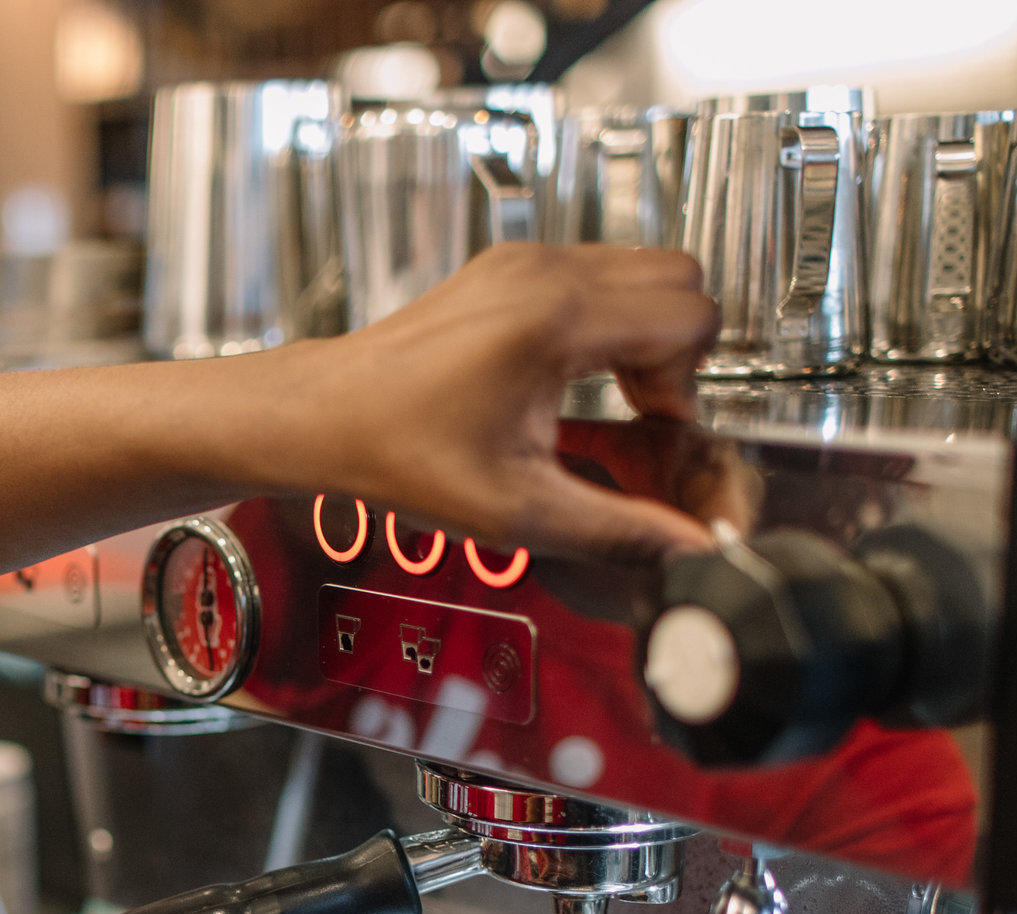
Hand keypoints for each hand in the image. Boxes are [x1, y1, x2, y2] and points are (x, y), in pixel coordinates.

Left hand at [251, 243, 721, 563]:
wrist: (325, 414)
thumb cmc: (398, 452)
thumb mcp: (518, 510)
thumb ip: (618, 532)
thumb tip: (691, 550)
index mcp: (555, 319)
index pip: (691, 315)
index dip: (688, 381)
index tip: (653, 425)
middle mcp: (543, 272)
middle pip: (679, 277)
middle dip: (677, 349)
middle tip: (638, 408)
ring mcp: (523, 261)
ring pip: (642, 267)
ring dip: (644, 331)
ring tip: (603, 393)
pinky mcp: (507, 265)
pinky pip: (596, 271)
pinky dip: (606, 316)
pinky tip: (568, 373)